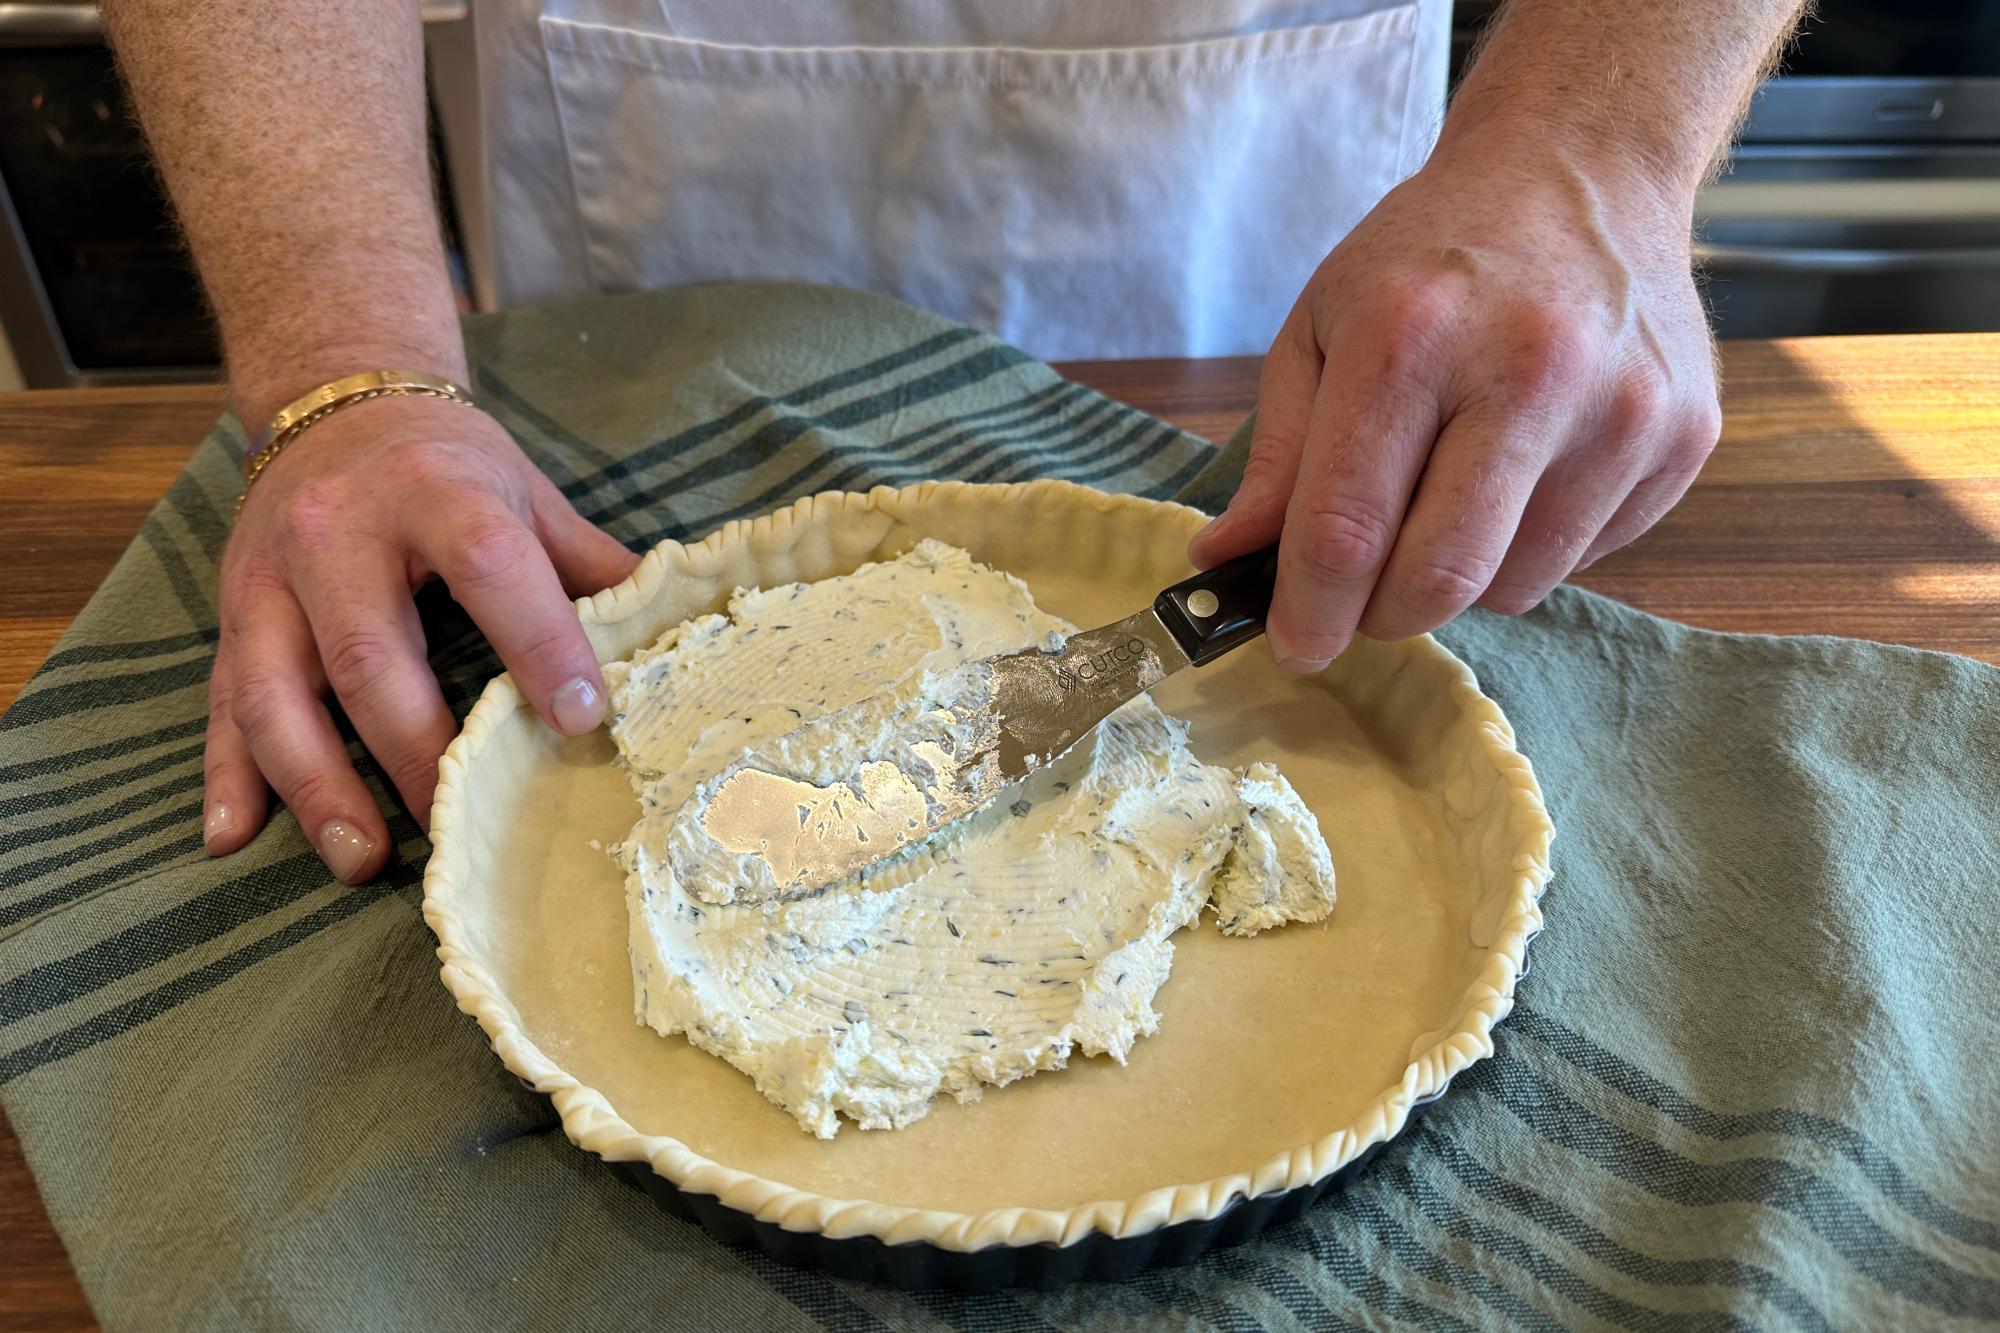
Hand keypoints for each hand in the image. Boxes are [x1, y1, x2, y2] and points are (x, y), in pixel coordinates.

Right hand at [203, 395, 638, 882]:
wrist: (336, 399)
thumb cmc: (450, 463)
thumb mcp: (525, 494)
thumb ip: (594, 566)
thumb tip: (680, 634)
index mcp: (433, 492)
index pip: (488, 566)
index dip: (538, 644)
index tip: (583, 720)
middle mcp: (336, 533)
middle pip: (368, 654)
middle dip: (414, 748)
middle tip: (460, 826)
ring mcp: (268, 579)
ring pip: (276, 693)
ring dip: (318, 785)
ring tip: (365, 858)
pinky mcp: (228, 616)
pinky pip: (219, 703)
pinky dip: (226, 776)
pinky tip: (235, 839)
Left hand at [1190, 129, 1721, 670]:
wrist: (1583, 168)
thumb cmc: (1432, 257)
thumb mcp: (1323, 327)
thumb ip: (1277, 457)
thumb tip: (1227, 563)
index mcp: (1411, 335)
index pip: (1347, 527)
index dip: (1311, 611)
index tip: (1295, 647)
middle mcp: (1529, 368)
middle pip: (1439, 578)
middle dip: (1382, 617)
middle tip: (1360, 599)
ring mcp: (1622, 406)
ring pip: (1515, 585)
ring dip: (1461, 578)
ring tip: (1451, 494)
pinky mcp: (1684, 436)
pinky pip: (1584, 558)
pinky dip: (1534, 543)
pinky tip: (1528, 464)